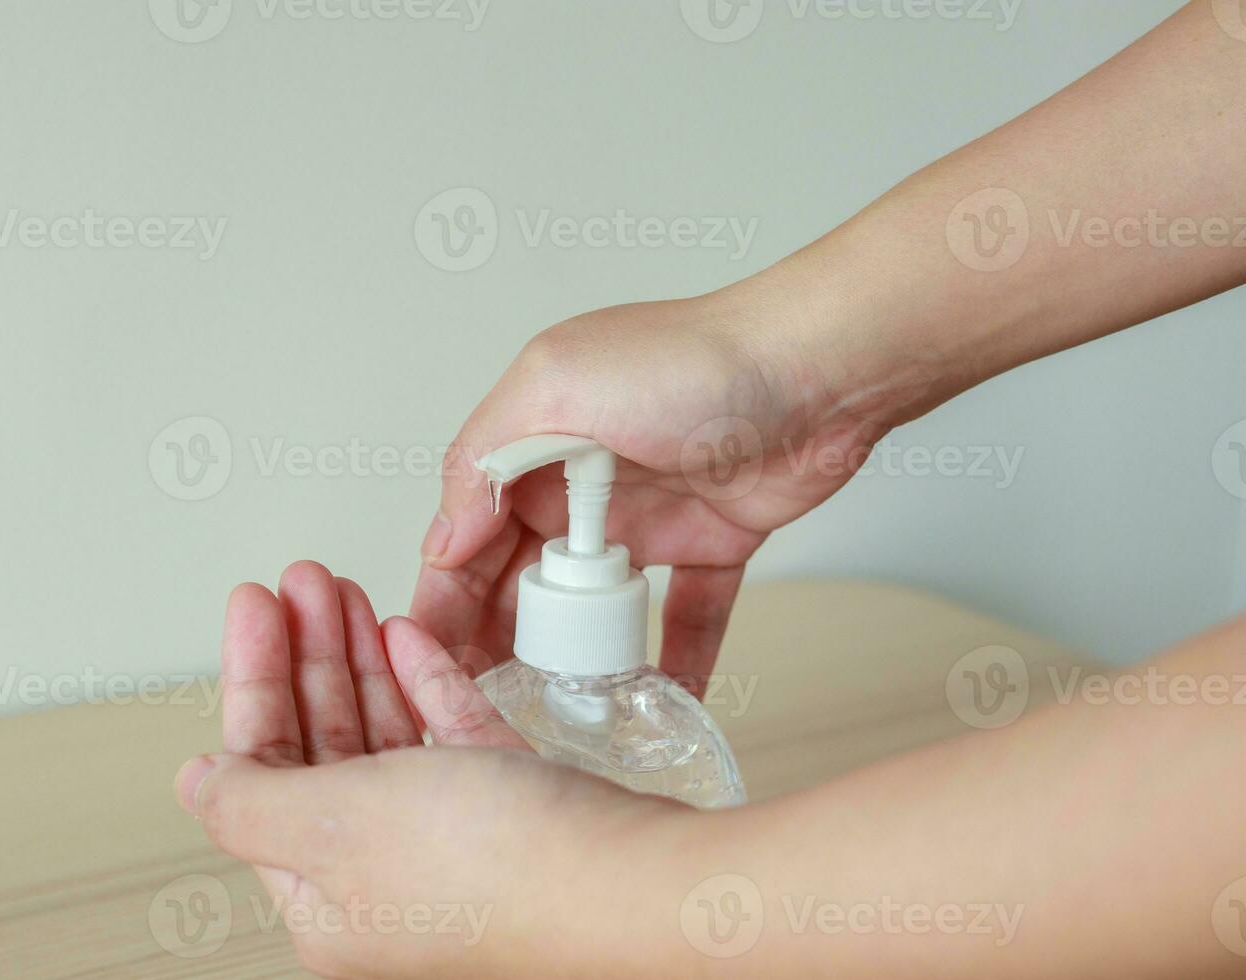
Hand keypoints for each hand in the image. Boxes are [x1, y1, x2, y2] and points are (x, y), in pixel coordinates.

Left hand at [176, 561, 691, 978]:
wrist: (636, 880)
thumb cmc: (502, 870)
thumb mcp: (336, 825)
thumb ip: (250, 801)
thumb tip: (197, 783)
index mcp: (325, 893)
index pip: (263, 770)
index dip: (253, 679)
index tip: (255, 605)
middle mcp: (384, 873)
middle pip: (323, 744)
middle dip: (309, 653)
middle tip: (305, 583)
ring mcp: (451, 842)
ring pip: (385, 734)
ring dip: (360, 657)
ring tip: (347, 594)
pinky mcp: (512, 809)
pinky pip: (449, 735)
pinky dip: (424, 681)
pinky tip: (408, 637)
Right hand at [411, 287, 911, 693]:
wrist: (818, 367)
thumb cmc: (690, 360)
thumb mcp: (556, 385)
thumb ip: (485, 459)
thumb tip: (442, 539)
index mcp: (533, 440)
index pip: (468, 531)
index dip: (443, 595)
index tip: (427, 657)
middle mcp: (582, 479)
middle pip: (521, 576)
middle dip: (494, 639)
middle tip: (481, 703)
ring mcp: (648, 515)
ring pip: (593, 604)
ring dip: (573, 654)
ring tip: (554, 713)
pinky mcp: (711, 540)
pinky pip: (684, 612)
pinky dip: (673, 656)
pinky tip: (656, 698)